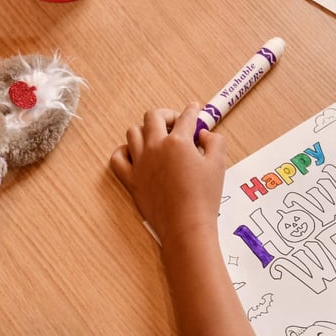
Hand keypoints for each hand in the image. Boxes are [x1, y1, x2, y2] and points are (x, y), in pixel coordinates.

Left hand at [109, 105, 225, 246]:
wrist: (186, 225)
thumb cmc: (204, 197)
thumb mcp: (218, 164)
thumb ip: (214, 142)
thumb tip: (203, 134)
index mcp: (178, 142)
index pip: (186, 117)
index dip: (192, 111)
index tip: (194, 109)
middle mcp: (155, 147)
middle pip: (153, 117)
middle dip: (166, 115)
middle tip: (176, 123)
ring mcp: (139, 163)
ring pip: (132, 133)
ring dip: (145, 130)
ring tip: (156, 137)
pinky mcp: (131, 180)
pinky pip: (117, 158)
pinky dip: (124, 152)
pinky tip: (134, 154)